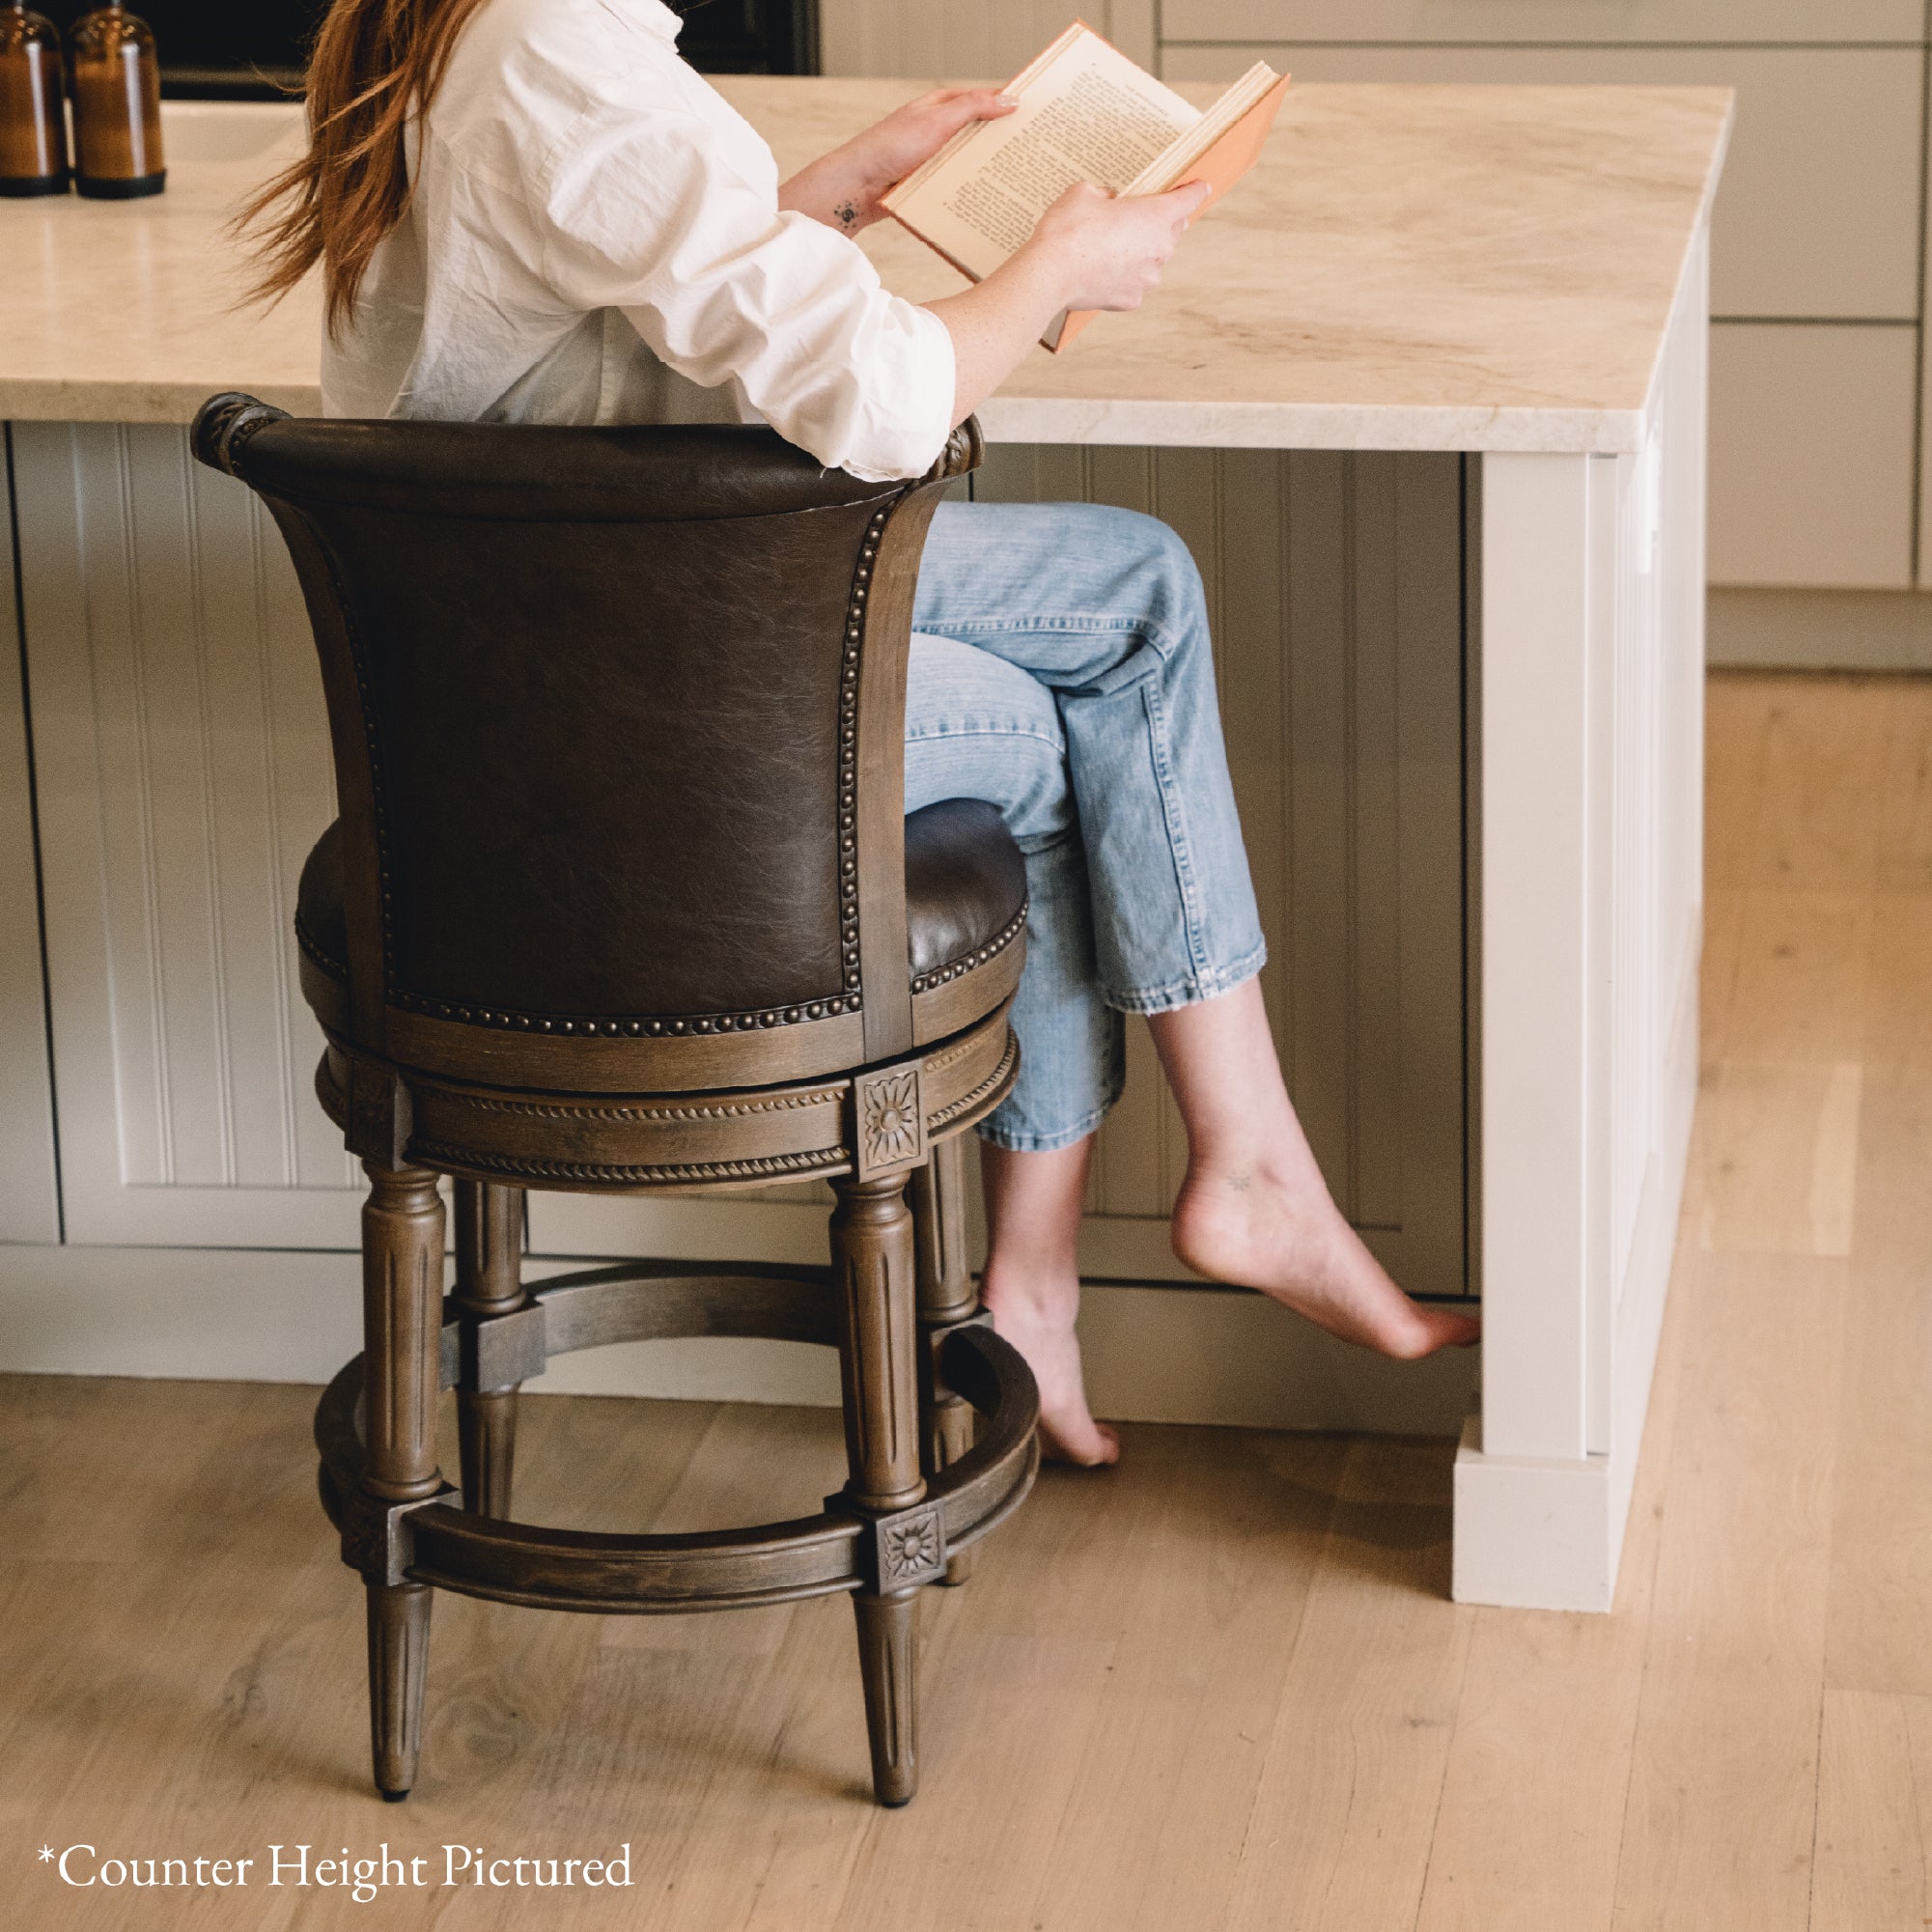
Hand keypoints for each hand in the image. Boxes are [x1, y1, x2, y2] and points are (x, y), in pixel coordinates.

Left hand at [780, 88, 1016, 235]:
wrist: (857, 189)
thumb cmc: (889, 148)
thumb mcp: (935, 121)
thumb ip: (972, 108)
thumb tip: (1009, 100)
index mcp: (942, 108)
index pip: (984, 101)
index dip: (1009, 106)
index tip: (1036, 115)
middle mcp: (941, 132)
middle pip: (982, 135)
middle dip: (1005, 143)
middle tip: (1034, 152)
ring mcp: (936, 160)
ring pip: (972, 164)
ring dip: (990, 172)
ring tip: (1019, 180)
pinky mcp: (932, 186)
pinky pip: (959, 187)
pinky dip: (973, 192)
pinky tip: (990, 202)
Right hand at [1020, 179, 1212, 313]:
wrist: (1050, 274)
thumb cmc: (1068, 228)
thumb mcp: (1084, 193)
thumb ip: (1104, 193)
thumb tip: (1108, 201)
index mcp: (1155, 215)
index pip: (1188, 200)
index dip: (1195, 190)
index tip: (1200, 187)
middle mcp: (1159, 249)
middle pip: (1173, 231)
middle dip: (1164, 221)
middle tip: (1145, 215)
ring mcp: (1147, 278)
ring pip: (1154, 261)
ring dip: (1143, 252)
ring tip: (1116, 246)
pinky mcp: (1131, 299)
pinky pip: (1135, 283)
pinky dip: (1126, 276)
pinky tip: (1105, 270)